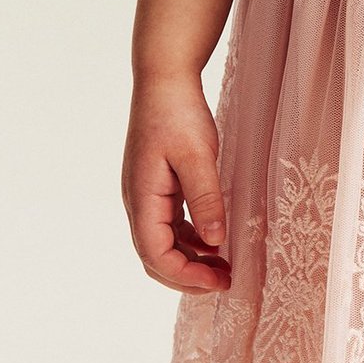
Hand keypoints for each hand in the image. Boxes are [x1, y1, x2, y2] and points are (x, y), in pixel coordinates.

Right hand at [122, 72, 231, 293]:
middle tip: (224, 282)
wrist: (164, 79)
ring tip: (224, 267)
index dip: (185, 275)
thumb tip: (215, 242)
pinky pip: (169, 225)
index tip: (218, 282)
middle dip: (187, 276)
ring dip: (190, 259)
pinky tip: (214, 241)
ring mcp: (146, 195)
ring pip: (162, 243)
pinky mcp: (157, 187)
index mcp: (142, 198)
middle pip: (155, 257)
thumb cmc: (177, 113)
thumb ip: (205, 199)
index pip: (156, 254)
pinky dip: (190, 239)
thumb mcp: (197, 156)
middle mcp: (138, 202)